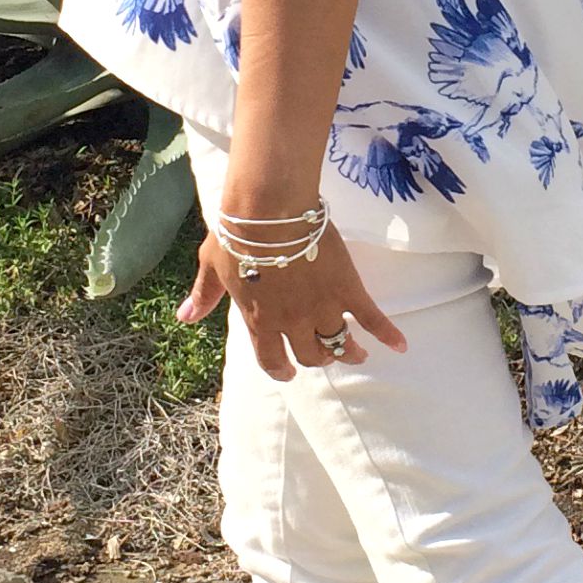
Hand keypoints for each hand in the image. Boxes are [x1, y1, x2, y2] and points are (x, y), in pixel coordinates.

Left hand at [175, 222, 408, 378]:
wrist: (269, 210)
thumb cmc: (236, 235)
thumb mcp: (212, 266)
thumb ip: (203, 296)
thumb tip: (183, 317)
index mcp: (259, 321)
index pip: (271, 359)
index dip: (280, 369)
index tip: (287, 372)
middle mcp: (293, 323)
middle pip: (309, 354)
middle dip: (316, 358)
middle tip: (324, 355)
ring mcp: (323, 308)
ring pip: (339, 342)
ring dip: (349, 352)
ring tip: (357, 353)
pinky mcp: (348, 290)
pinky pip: (372, 318)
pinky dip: (387, 334)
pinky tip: (399, 345)